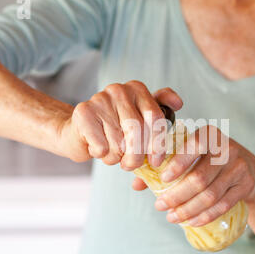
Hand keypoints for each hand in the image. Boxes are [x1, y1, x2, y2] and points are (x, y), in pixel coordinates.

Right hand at [58, 81, 182, 168]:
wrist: (76, 132)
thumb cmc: (113, 129)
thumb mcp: (139, 119)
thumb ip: (159, 111)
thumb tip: (178, 103)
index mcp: (137, 89)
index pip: (156, 118)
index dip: (157, 144)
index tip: (155, 161)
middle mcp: (119, 90)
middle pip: (138, 132)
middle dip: (136, 156)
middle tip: (130, 164)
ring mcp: (100, 99)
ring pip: (119, 144)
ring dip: (116, 157)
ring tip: (111, 151)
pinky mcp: (83, 113)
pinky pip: (102, 148)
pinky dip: (102, 155)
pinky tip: (97, 148)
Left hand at [134, 125, 254, 226]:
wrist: (247, 167)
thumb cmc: (209, 159)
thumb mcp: (191, 154)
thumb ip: (163, 165)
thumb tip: (136, 184)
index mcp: (210, 134)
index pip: (194, 145)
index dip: (179, 163)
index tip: (163, 179)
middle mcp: (227, 148)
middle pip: (199, 178)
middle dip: (177, 196)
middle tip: (160, 206)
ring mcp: (239, 168)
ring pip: (211, 195)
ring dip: (188, 210)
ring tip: (171, 217)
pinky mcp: (246, 185)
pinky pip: (224, 205)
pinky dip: (205, 216)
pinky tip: (191, 221)